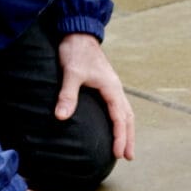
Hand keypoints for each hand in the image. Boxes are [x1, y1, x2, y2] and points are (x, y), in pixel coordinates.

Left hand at [55, 32, 135, 161]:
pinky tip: (114, 127)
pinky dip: (120, 120)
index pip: (120, 118)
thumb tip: (61, 117)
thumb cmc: (75, 51)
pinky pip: (118, 107)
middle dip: (128, 138)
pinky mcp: (105, 85)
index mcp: (112, 88)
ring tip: (125, 147)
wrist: (78, 32)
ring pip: (125, 112)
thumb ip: (68, 95)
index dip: (120, 137)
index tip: (118, 154)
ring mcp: (112, 86)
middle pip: (128, 117)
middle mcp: (116, 88)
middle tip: (128, 157)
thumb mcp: (71, 73)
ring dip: (126, 130)